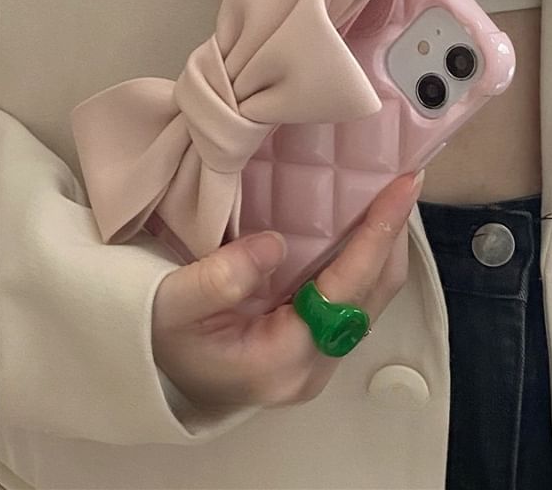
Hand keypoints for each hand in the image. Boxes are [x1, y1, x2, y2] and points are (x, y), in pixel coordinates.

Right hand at [152, 171, 423, 408]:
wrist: (148, 366)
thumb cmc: (155, 336)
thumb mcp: (170, 305)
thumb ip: (219, 278)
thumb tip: (276, 245)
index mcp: (281, 361)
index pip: (346, 291)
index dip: (377, 236)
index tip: (401, 188)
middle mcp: (310, 367)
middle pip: (372, 298)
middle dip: (392, 238)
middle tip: (404, 184)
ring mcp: (313, 360)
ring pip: (368, 300)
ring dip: (382, 248)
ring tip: (390, 199)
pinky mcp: (309, 347)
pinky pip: (350, 300)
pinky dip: (362, 260)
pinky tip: (361, 228)